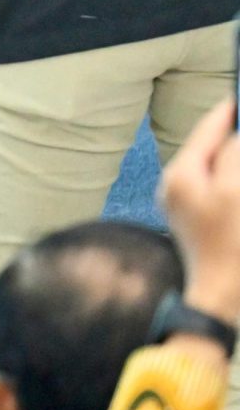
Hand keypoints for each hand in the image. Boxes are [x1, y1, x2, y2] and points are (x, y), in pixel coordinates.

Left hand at [161, 98, 239, 322]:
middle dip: (235, 137)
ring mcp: (186, 203)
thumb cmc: (232, 243)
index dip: (230, 110)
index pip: (208, 129)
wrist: (222, 298)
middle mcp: (176, 184)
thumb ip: (234, 155)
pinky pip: (220, 188)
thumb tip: (236, 135)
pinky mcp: (199, 220)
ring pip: (217, 168)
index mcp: (181, 173)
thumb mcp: (236, 191)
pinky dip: (233, 180)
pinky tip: (238, 176)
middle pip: (213, 147)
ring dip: (235, 159)